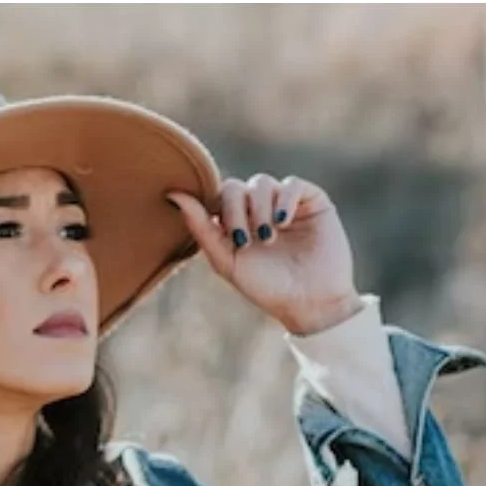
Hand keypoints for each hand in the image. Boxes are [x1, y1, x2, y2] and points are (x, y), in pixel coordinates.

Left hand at [165, 173, 361, 335]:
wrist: (310, 302)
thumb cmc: (267, 287)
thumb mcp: (227, 261)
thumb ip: (201, 229)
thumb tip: (173, 194)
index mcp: (236, 222)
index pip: (216, 196)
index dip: (216, 208)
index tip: (226, 234)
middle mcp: (258, 208)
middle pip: (234, 188)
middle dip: (236, 212)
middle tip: (245, 241)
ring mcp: (284, 202)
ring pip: (261, 183)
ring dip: (260, 209)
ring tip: (268, 238)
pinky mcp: (311, 200)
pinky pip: (292, 184)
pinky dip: (284, 200)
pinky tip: (283, 222)